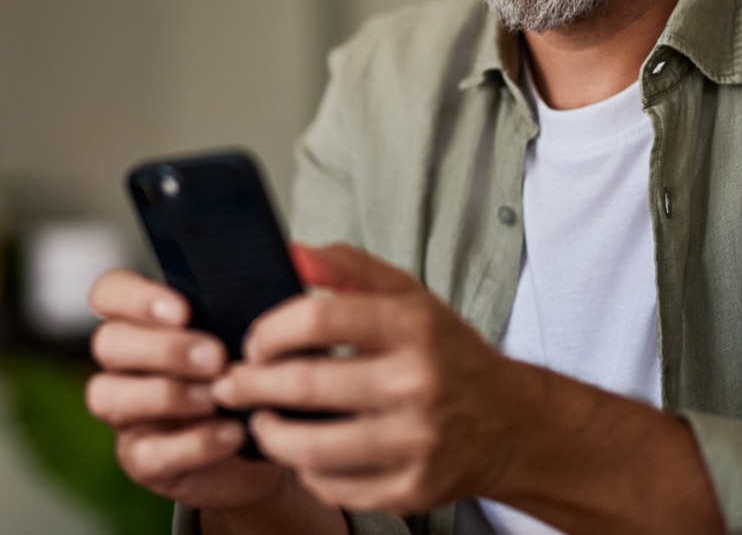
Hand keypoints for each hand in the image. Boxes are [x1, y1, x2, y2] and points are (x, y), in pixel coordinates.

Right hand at [84, 270, 288, 509]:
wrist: (273, 437)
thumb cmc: (258, 370)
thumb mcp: (259, 331)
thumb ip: (258, 298)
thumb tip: (290, 259)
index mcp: (144, 320)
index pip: (109, 293)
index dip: (136, 298)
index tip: (183, 310)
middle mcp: (125, 363)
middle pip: (107, 342)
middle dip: (163, 348)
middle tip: (215, 357)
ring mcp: (127, 413)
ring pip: (108, 396)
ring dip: (167, 393)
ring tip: (216, 396)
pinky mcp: (142, 459)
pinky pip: (146, 452)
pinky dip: (193, 443)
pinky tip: (231, 433)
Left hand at [212, 244, 528, 513]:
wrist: (510, 423)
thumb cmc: (446, 353)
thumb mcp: (409, 296)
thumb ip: (347, 267)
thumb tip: (289, 252)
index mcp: (413, 326)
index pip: (317, 319)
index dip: (269, 331)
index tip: (254, 342)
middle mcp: (417, 383)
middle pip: (305, 385)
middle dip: (250, 384)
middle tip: (230, 384)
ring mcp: (416, 442)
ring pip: (310, 447)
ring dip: (268, 433)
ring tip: (259, 420)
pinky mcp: (412, 489)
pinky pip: (333, 486)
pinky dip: (306, 469)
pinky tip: (302, 451)